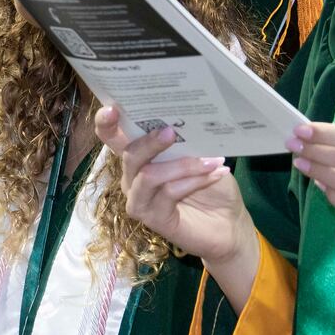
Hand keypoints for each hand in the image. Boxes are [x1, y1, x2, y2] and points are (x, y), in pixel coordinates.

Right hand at [96, 106, 259, 306]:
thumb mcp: (199, 157)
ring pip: (148, 175)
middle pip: (129, 155)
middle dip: (150, 142)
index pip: (113, 139)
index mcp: (139, 159)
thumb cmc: (213, 188)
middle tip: (172, 132)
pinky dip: (193, 181)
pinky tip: (215, 174)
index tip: (111, 109)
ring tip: (212, 160)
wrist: (229, 225)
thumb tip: (183, 119)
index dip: (106, 124)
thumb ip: (185, 142)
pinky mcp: (153, 219)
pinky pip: (167, 193)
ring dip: (181, 166)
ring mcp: (139, 200)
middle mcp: (132, 179)